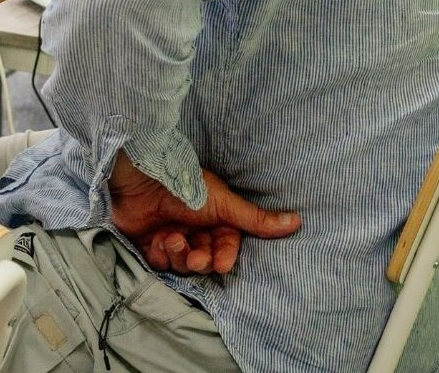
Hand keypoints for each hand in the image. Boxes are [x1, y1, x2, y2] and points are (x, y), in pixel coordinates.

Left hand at [108, 149, 299, 275]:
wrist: (141, 174)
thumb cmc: (184, 183)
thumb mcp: (223, 202)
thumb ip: (255, 219)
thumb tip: (297, 221)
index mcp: (212, 218)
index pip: (225, 245)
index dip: (224, 257)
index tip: (221, 264)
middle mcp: (192, 227)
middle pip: (204, 258)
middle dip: (201, 261)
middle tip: (197, 258)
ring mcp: (169, 233)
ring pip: (182, 263)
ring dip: (180, 256)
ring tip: (173, 240)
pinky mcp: (147, 240)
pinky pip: (158, 261)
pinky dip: (160, 255)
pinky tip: (158, 241)